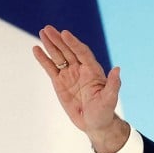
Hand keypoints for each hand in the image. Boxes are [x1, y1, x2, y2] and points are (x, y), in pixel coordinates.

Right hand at [32, 25, 129, 152]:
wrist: (95, 123)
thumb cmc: (104, 112)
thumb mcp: (110, 99)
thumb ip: (113, 84)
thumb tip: (117, 69)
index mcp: (93, 70)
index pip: (82, 52)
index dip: (73, 43)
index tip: (65, 33)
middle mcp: (81, 69)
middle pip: (68, 50)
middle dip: (58, 40)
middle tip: (48, 29)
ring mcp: (69, 75)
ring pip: (59, 56)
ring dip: (50, 45)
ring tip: (42, 32)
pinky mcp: (60, 82)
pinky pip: (50, 68)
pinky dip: (44, 59)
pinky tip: (36, 49)